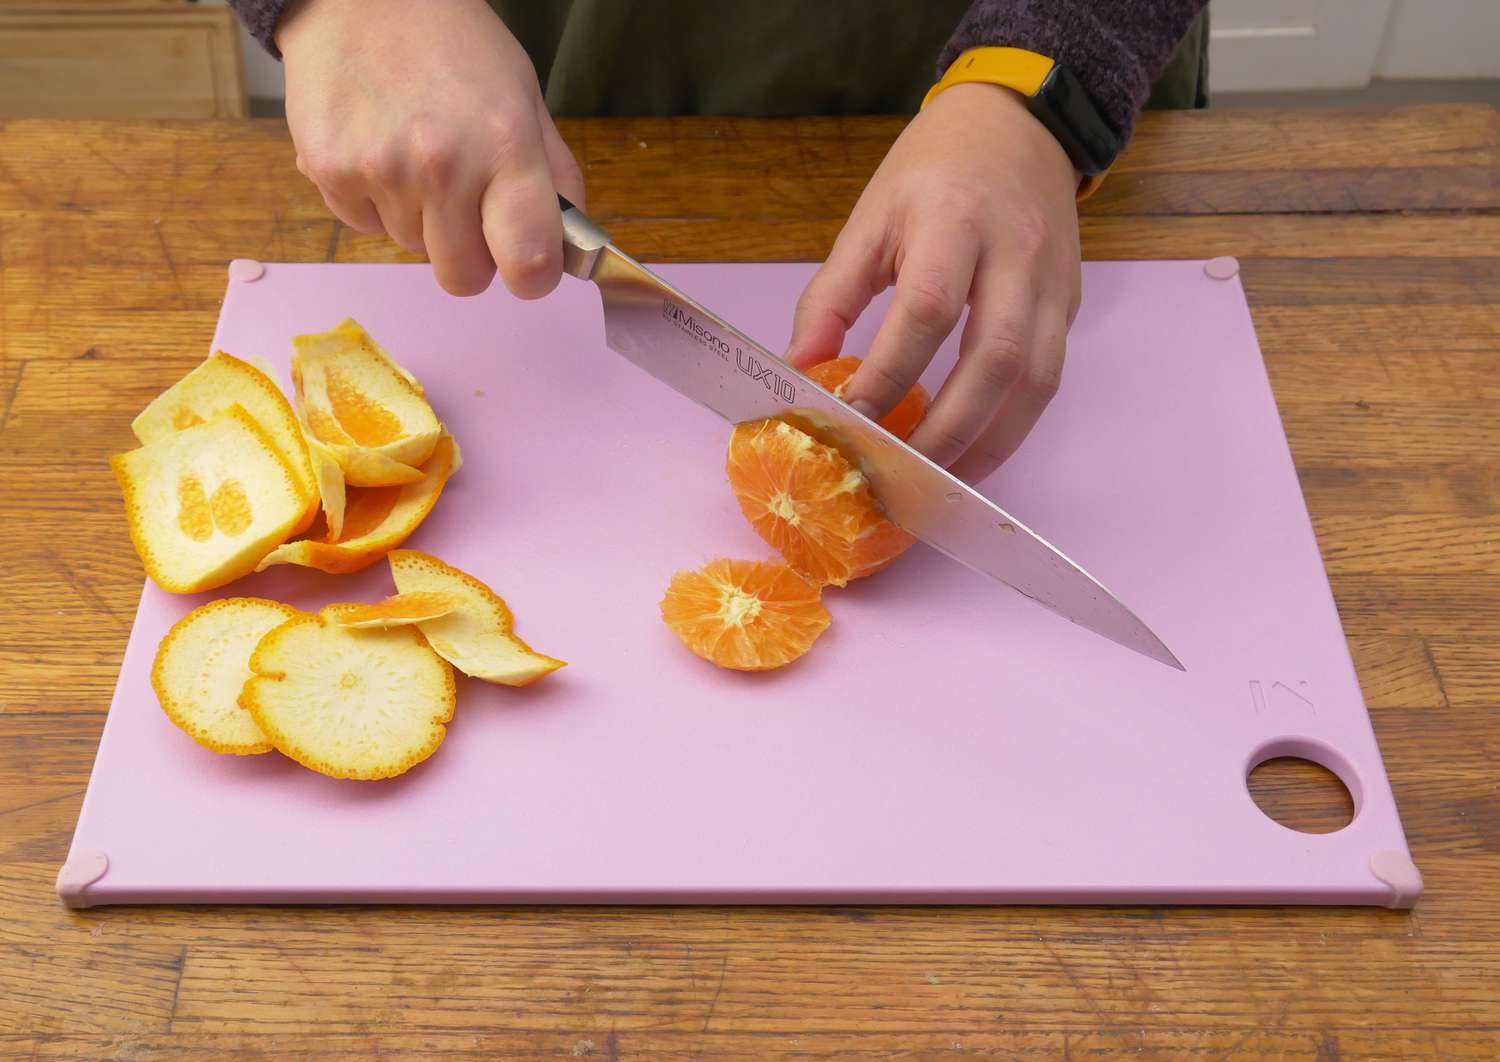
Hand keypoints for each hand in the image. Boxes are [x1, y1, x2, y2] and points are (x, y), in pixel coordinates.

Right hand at [277, 0, 583, 298]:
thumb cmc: (455, 47)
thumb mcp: (526, 100)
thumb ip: (555, 180)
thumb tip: (569, 251)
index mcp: (505, 148)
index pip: (529, 263)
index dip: (532, 276)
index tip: (528, 261)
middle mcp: (442, 167)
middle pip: (463, 278)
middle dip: (471, 254)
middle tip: (467, 202)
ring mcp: (380, 172)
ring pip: (413, 249)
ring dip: (421, 218)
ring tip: (415, 152)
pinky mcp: (328, 173)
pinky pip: (365, 227)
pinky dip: (375, 201)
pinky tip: (379, 146)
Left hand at [786, 83, 1081, 482]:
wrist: (1020, 124)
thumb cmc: (933, 171)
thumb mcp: (870, 218)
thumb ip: (832, 295)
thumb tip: (799, 369)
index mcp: (954, 220)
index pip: (926, 311)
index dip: (888, 376)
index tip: (850, 423)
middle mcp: (1015, 253)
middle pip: (994, 359)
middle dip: (946, 429)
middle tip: (900, 475)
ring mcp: (1052, 283)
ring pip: (1035, 380)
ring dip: (988, 444)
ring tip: (938, 483)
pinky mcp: (1069, 305)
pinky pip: (1048, 379)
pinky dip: (1011, 426)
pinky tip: (971, 452)